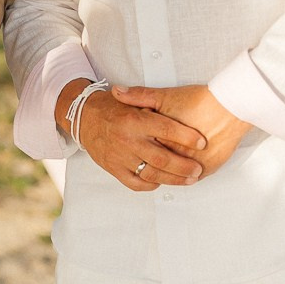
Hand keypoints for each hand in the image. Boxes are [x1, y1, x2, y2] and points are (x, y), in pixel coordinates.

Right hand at [61, 80, 204, 191]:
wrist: (82, 118)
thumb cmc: (111, 108)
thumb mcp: (131, 99)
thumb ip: (151, 101)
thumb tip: (177, 104)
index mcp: (135, 119)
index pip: (166, 129)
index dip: (186, 137)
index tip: (202, 142)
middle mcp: (128, 139)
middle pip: (161, 158)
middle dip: (184, 166)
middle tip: (198, 169)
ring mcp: (120, 156)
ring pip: (151, 173)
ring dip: (173, 179)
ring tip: (189, 179)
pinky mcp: (113, 168)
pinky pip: (135, 183)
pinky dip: (151, 184)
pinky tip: (162, 181)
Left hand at [111, 84, 249, 178]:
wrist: (232, 106)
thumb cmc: (200, 100)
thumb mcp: (166, 95)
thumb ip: (140, 96)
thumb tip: (116, 91)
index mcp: (160, 136)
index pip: (140, 148)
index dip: (135, 146)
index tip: (133, 144)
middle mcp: (175, 153)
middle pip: (154, 165)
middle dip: (146, 165)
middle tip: (140, 161)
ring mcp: (191, 163)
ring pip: (172, 175)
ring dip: (165, 175)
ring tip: (159, 170)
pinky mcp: (207, 169)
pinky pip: (190, 178)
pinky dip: (183, 177)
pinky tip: (178, 173)